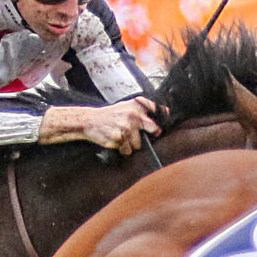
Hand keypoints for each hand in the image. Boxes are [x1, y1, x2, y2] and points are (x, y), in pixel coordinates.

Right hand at [42, 97, 162, 152]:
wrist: (90, 121)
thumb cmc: (109, 115)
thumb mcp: (126, 106)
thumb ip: (144, 108)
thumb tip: (166, 112)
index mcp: (136, 105)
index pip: (157, 110)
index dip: (162, 118)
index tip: (159, 125)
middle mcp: (133, 115)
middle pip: (155, 129)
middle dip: (152, 134)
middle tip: (139, 134)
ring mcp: (126, 128)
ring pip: (139, 144)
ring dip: (131, 144)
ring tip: (121, 136)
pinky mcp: (119, 139)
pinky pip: (127, 150)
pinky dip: (122, 149)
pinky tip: (115, 140)